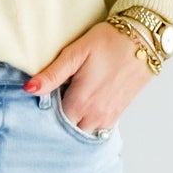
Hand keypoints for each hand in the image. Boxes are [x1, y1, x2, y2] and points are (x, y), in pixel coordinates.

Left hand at [24, 22, 154, 134]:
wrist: (143, 40)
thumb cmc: (109, 42)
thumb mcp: (75, 53)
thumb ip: (52, 74)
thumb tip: (29, 89)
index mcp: (80, 101)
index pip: (53, 122)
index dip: (44, 114)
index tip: (41, 102)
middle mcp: (94, 115)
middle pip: (68, 130)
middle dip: (58, 121)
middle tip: (54, 102)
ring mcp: (108, 117)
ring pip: (83, 132)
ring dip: (73, 124)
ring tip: (68, 104)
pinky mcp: (118, 113)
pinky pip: (98, 130)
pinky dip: (88, 124)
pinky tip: (83, 108)